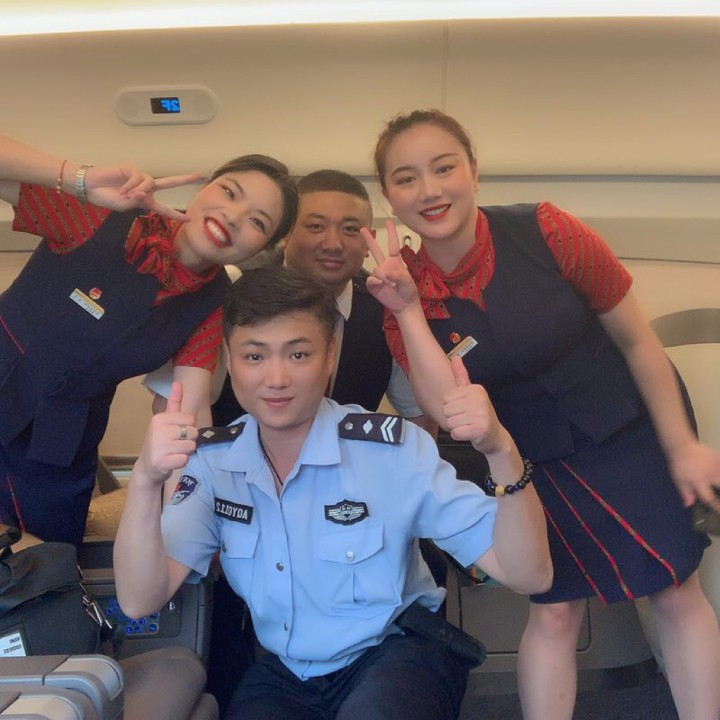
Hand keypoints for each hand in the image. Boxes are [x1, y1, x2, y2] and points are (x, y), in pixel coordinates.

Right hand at [84, 164, 202, 220]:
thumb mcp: (123, 206)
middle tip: (200, 176)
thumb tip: (143, 193)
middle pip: (169, 182)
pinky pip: (138, 177)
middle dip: (184, 179)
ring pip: (149, 183)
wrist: (90, 186)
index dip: (176, 215)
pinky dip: (130, 185)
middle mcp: (145, 188)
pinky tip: (121, 188)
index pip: (164, 209)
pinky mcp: (132, 168)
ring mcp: (139, 177)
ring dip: (138, 190)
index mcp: (145, 201)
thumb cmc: (106, 198)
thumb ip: (135, 202)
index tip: (190, 219)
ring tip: (124, 194)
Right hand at [135, 381, 197, 485]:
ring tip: (173, 452)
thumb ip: (174, 402)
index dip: (188, 428)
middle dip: (188, 441)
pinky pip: (185, 459)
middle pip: (193, 433)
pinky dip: (182, 462)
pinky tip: (172, 461)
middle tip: (175, 445)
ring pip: (191, 447)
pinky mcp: (162, 462)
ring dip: (186, 452)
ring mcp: (160, 447)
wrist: (147, 467)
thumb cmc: (160, 442)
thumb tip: (178, 382)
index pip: (190, 419)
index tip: (176, 433)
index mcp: (160, 418)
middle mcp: (159, 430)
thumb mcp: (165, 421)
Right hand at [363, 220, 419, 314]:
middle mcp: (385, 266)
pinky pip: (370, 279)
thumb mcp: (408, 283)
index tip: (389, 222)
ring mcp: (379, 275)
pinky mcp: (373, 284)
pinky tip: (382, 286)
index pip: (392, 245)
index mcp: (395, 262)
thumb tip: (387, 272)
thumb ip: (399, 276)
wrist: (404, 306)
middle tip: (362, 229)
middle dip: (369, 240)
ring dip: (383, 276)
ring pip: (375, 269)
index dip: (391, 233)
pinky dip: (376, 282)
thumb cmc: (408, 292)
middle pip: (376, 250)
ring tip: (391, 285)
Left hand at [443, 356, 508, 455]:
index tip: (465, 409)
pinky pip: (455, 433)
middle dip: (453, 418)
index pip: (446, 398)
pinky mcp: (480, 429)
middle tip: (467, 419)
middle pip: (446, 410)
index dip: (452, 407)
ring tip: (468, 426)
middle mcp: (480, 399)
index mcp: (476, 389)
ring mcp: (481, 414)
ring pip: (450, 422)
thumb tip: (455, 357)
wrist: (495, 437)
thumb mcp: (471, 394)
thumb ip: (461, 376)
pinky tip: (469, 434)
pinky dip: (459, 436)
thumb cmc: (478, 414)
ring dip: (456, 427)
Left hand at [668, 440, 719, 512]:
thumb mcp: (679, 480)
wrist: (681, 447)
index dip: (716, 508)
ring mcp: (716, 465)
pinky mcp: (719, 458)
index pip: (709, 498)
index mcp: (698, 481)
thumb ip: (685, 493)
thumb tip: (689, 505)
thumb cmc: (679, 465)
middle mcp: (709, 475)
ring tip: (719, 486)